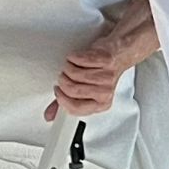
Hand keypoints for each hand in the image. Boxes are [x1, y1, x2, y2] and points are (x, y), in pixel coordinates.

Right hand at [48, 0, 158, 119]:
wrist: (118, 54)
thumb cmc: (101, 72)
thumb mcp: (84, 91)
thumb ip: (66, 103)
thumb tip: (51, 115)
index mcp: (101, 104)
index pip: (75, 108)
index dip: (62, 98)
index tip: (58, 90)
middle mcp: (105, 92)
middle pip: (72, 90)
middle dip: (63, 81)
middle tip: (65, 76)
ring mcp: (107, 76)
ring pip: (74, 74)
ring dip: (68, 67)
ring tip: (72, 66)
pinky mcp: (105, 60)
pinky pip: (79, 59)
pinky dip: (74, 56)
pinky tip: (78, 58)